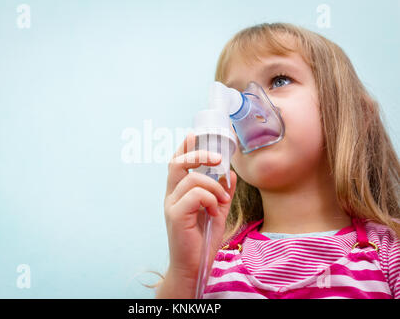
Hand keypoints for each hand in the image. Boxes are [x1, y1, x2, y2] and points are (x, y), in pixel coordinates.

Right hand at [163, 132, 236, 291]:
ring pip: (192, 178)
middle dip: (198, 154)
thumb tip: (230, 174)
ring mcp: (171, 205)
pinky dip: (210, 198)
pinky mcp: (176, 215)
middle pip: (177, 163)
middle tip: (218, 158)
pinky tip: (214, 210)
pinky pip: (195, 195)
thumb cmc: (202, 239)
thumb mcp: (217, 211)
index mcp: (178, 192)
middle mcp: (171, 195)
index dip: (184, 147)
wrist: (194, 266)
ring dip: (213, 186)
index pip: (177, 163)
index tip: (194, 134)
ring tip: (222, 199)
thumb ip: (222, 192)